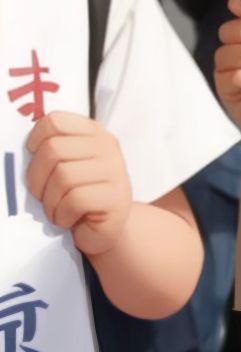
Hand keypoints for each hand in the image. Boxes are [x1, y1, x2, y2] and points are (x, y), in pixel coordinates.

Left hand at [26, 112, 132, 256]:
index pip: (55, 121)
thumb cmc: (76, 196)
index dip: (36, 141)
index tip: (36, 159)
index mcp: (93, 133)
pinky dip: (64, 214)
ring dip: (51, 201)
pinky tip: (71, 218)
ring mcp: (115, 170)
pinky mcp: (116, 197)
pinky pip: (75, 200)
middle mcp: (107, 147)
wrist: (104, 230)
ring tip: (59, 209)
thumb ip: (50, 151)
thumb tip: (14, 151)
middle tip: (45, 194)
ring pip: (63, 177)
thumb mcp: (66, 166)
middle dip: (38, 179)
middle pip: (53, 150)